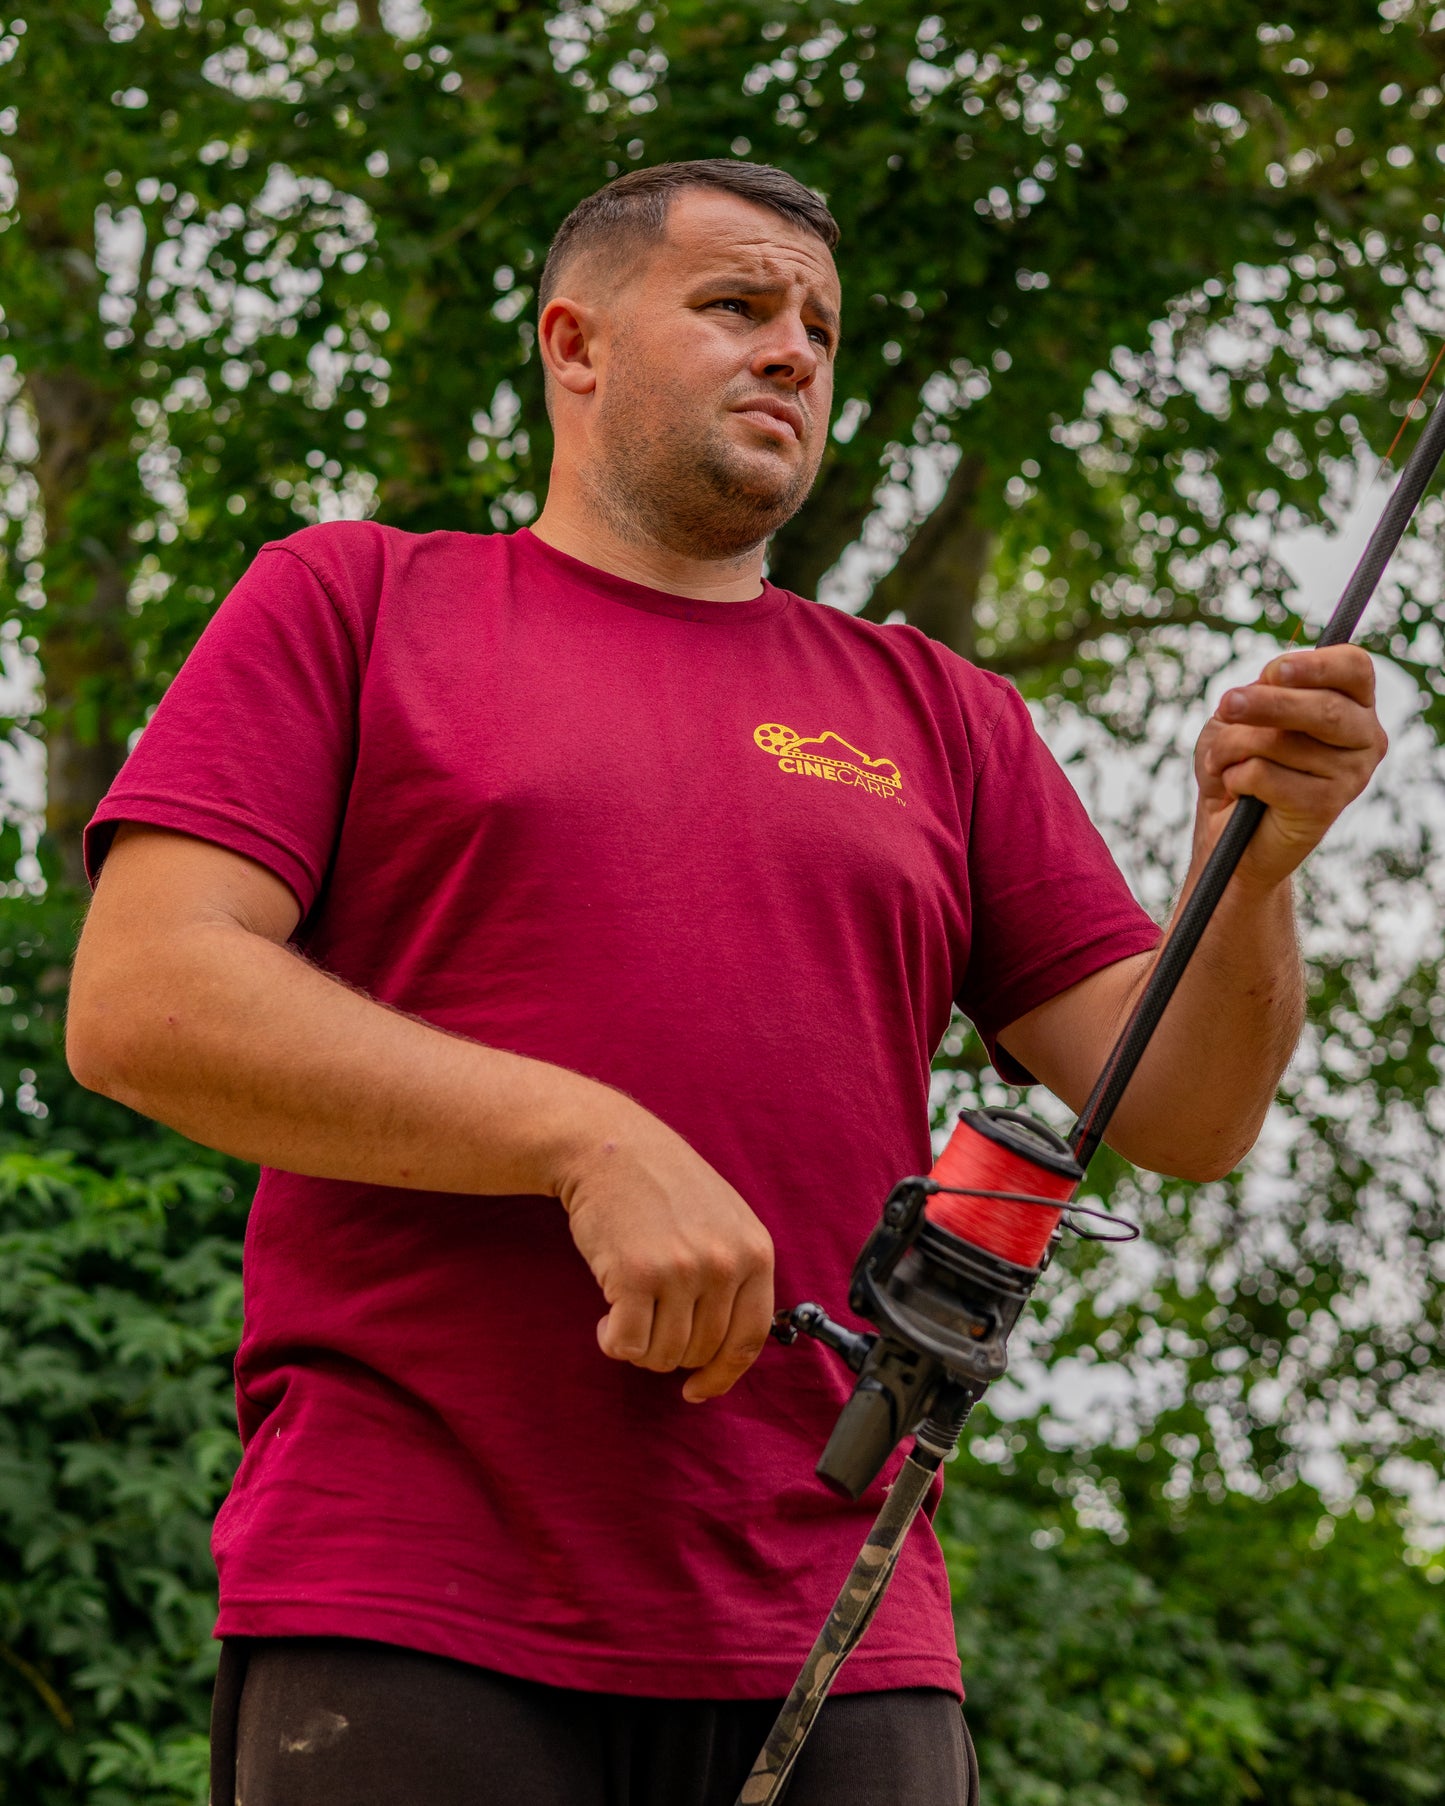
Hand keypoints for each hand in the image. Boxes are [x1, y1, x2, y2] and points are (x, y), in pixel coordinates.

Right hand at [554, 1106, 774, 1401]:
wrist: (610, 1147)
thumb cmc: (663, 1186)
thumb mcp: (725, 1221)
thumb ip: (736, 1276)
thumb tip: (727, 1354)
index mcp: (755, 1252)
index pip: (748, 1340)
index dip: (721, 1375)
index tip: (697, 1388)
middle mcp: (724, 1263)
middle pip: (699, 1352)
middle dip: (669, 1350)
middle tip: (646, 1319)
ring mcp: (681, 1270)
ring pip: (663, 1355)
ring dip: (639, 1346)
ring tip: (628, 1309)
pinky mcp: (634, 1275)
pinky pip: (627, 1345)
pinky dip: (612, 1341)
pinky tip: (606, 1316)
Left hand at [1193, 645, 1386, 888]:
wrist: (1234, 833)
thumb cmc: (1239, 764)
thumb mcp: (1240, 716)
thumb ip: (1259, 693)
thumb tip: (1269, 681)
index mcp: (1353, 703)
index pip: (1354, 667)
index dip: (1314, 665)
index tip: (1274, 671)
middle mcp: (1365, 736)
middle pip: (1323, 707)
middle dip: (1266, 703)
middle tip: (1226, 704)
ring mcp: (1353, 773)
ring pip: (1284, 742)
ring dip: (1233, 747)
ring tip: (1221, 761)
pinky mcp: (1327, 806)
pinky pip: (1267, 776)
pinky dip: (1236, 777)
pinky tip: (1237, 790)